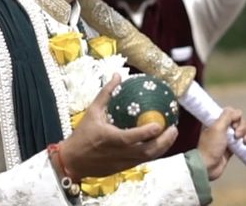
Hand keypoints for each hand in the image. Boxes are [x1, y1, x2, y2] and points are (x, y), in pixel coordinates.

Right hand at [58, 74, 177, 179]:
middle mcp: (118, 154)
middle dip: (164, 142)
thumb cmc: (82, 135)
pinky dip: (153, 152)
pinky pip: (142, 160)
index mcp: (110, 139)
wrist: (72, 162)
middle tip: (173, 128)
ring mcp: (122, 163)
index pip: (132, 138)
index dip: (147, 133)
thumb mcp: (92, 111)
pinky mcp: (123, 169)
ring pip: (148, 158)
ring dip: (163, 147)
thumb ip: (106, 94)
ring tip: (172, 134)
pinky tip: (160, 142)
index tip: (160, 123)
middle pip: (146, 152)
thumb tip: (118, 75)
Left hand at [197, 107, 245, 180]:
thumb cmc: (210, 147)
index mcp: (216, 121)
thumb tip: (238, 112)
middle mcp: (223, 128)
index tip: (234, 125)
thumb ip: (227, 117)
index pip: (231, 113)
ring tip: (245, 142)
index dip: (236, 117)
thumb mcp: (217, 128)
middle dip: (242, 127)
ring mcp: (229, 138)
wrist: (208, 166)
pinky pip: (245, 141)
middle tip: (237, 136)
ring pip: (244, 131)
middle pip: (240, 121)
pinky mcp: (234, 147)